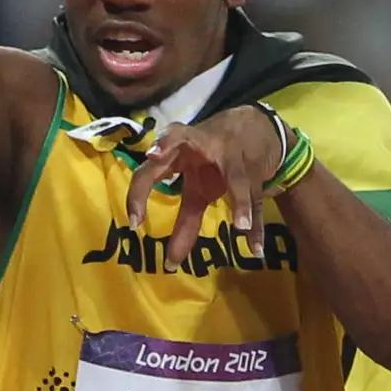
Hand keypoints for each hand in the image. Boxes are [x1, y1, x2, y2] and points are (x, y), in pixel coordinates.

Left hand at [132, 107, 289, 251]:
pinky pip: (256, 198)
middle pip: (178, 138)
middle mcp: (201, 145)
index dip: (140, 192)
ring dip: (239, 200)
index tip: (134, 222)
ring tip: (240, 225)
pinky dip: (256, 222)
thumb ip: (186, 223)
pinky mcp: (255, 168)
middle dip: (165, 146)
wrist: (256, 127)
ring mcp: (232, 154)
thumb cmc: (217, 160)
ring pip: (235, 177)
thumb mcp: (199, 187)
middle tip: (153, 156)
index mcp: (180, 154)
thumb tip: (171, 262)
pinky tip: (255, 247)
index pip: (151, 170)